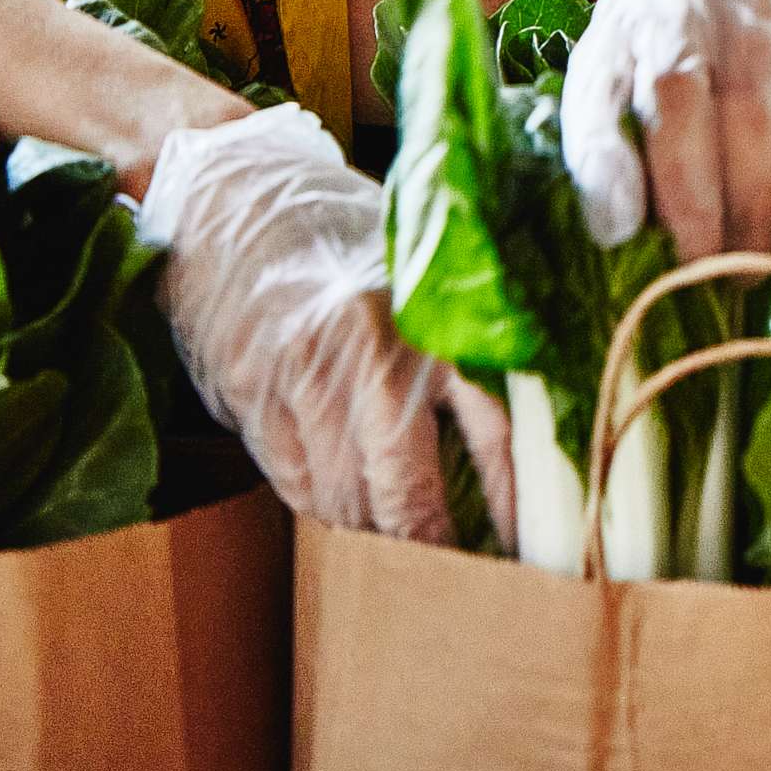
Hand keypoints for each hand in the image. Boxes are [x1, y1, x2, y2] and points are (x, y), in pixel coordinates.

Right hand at [136, 105, 515, 544]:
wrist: (231, 194)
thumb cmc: (345, 232)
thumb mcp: (424, 276)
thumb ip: (470, 348)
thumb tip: (539, 434)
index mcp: (418, 321)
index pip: (476, 439)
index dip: (498, 509)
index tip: (521, 556)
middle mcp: (356, 354)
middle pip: (394, 492)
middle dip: (424, 545)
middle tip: (457, 577)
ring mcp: (292, 381)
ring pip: (338, 499)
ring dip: (371, 530)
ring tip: (404, 545)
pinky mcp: (244, 398)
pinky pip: (292, 481)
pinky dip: (321, 503)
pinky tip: (345, 503)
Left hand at [559, 0, 770, 261]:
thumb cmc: (746, 105)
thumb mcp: (677, 127)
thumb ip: (643, 165)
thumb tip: (619, 242)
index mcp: (623, 19)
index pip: (595, 86)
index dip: (600, 159)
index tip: (614, 231)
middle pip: (674, 91)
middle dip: (688, 196)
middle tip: (700, 274)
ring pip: (748, 105)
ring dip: (751, 200)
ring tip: (750, 264)